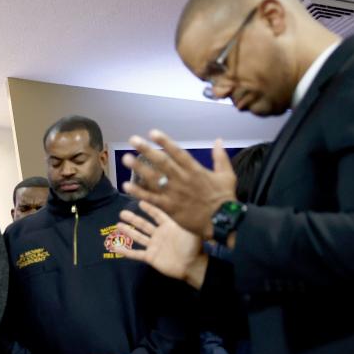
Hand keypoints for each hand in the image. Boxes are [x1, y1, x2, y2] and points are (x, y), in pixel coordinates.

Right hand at [117, 203, 208, 288]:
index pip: (157, 215)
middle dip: (133, 219)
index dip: (149, 208)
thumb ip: (184, 218)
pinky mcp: (150, 257)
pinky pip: (135, 253)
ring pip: (138, 237)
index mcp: (169, 226)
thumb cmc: (193, 247)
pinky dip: (125, 251)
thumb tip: (184, 203)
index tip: (140, 201)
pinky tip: (115, 246)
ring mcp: (154, 246)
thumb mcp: (190, 229)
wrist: (192, 265)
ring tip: (118, 225)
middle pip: (144, 224)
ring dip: (128, 231)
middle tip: (122, 213)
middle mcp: (159, 234)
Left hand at [121, 131, 237, 237]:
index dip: (165, 141)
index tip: (152, 132)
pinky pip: (151, 198)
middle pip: (162, 162)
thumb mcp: (227, 175)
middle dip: (147, 150)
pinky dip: (139, 192)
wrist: (222, 221)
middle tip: (133, 140)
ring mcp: (174, 193)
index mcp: (195, 170)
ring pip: (154, 178)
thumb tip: (218, 140)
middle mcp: (182, 179)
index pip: (178, 152)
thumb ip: (220, 156)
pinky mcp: (169, 207)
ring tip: (126, 158)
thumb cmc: (224, 198)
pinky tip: (126, 186)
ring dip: (139, 168)